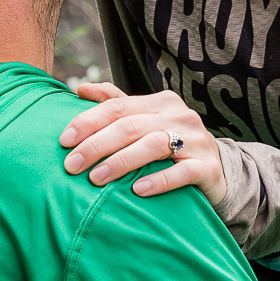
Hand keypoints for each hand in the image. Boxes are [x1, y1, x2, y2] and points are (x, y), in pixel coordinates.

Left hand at [60, 82, 228, 204]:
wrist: (216, 171)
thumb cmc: (170, 145)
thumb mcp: (146, 121)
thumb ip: (117, 104)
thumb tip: (81, 90)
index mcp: (161, 102)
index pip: (117, 106)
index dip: (88, 121)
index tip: (63, 140)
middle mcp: (180, 116)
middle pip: (130, 126)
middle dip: (96, 145)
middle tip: (71, 165)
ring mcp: (196, 141)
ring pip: (154, 145)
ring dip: (121, 162)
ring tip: (96, 179)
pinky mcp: (207, 167)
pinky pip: (182, 172)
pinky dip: (158, 180)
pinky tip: (137, 190)